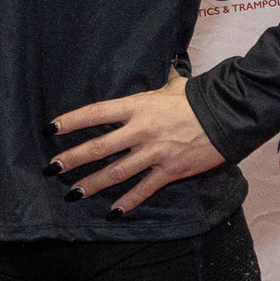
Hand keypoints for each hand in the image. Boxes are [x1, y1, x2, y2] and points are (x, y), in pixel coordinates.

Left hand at [47, 70, 225, 214]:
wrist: (227, 116)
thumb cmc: (197, 98)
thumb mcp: (172, 86)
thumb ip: (158, 84)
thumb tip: (162, 69)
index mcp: (137, 107)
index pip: (96, 113)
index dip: (72, 121)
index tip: (52, 129)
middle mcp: (141, 131)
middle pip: (100, 147)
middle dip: (73, 158)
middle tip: (52, 168)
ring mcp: (154, 153)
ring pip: (116, 172)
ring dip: (92, 184)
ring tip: (73, 192)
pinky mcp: (170, 171)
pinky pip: (144, 189)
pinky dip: (128, 202)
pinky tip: (112, 211)